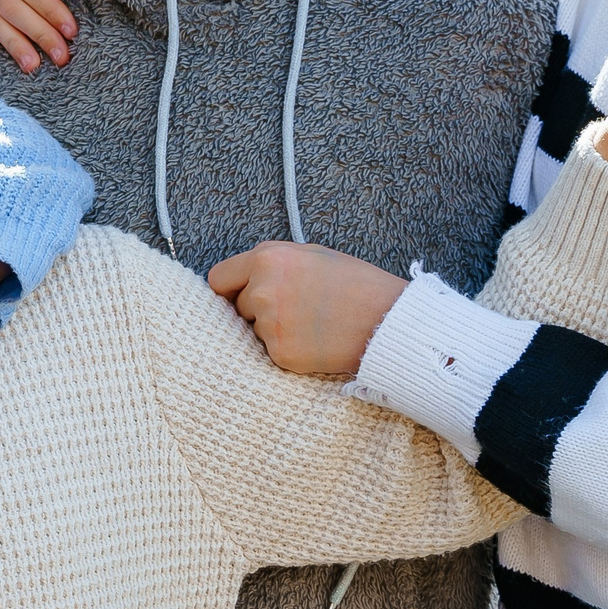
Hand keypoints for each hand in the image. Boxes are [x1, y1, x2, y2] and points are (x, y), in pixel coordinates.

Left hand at [207, 242, 408, 377]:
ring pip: (254, 331)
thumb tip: (242, 278)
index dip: (230, 289)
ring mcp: (270, 324)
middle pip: (238, 307)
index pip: (219, 278)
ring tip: (310, 324)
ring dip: (273, 331)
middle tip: (294, 310)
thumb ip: (271, 263)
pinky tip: (315, 341)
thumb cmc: (355, 284)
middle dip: (256, 310)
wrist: (388, 321)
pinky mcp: (282, 353)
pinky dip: (288, 350)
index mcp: (267, 258)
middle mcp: (262, 290)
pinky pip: (271, 352)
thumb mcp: (311, 255)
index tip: (239, 297)